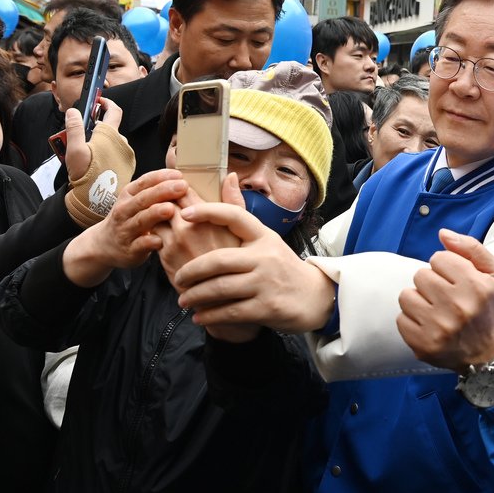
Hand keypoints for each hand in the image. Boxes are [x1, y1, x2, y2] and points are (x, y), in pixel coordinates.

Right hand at [62, 95, 124, 179]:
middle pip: (110, 128)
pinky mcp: (127, 167)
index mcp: (111, 136)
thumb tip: (73, 112)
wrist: (97, 200)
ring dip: (101, 143)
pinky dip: (107, 154)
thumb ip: (74, 128)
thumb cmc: (86, 176)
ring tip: (86, 153)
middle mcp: (122, 143)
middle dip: (96, 128)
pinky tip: (95, 162)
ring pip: (113, 142)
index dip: (106, 102)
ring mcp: (126, 156)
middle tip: (82, 135)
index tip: (98, 100)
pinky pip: (117, 154)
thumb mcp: (74, 150)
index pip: (114, 110)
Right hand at [63, 170, 188, 286]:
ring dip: (155, 214)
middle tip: (182, 187)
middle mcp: (124, 211)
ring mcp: (125, 231)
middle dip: (163, 192)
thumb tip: (174, 159)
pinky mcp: (130, 250)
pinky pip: (140, 245)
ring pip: (140, 220)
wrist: (105, 245)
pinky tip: (162, 240)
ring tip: (170, 209)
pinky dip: (150, 242)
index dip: (161, 177)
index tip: (179, 175)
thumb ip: (155, 185)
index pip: (143, 183)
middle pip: (143, 199)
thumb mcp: (137, 199)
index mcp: (128, 196)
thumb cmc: (130, 218)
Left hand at [154, 174, 243, 283]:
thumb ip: (234, 202)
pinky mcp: (166, 261)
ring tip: (164, 218)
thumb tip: (231, 176)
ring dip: (157, 216)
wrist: (228, 299)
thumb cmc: (240, 263)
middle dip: (163, 199)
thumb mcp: (244, 230)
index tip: (178, 186)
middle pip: (165, 202)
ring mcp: (176, 245)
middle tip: (166, 200)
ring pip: (155, 219)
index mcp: (210, 218)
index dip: (177, 186)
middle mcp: (191, 228)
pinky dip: (155, 232)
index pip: (184, 190)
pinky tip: (164, 236)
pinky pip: (152, 237)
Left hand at [172, 194, 335, 333]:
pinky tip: (200, 316)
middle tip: (178, 278)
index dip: (208, 212)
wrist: (315, 298)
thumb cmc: (282, 267)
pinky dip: (210, 315)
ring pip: (220, 288)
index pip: (235, 217)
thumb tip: (227, 176)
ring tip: (184, 299)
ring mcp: (266, 282)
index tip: (185, 214)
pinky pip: (230, 312)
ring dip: (196, 296)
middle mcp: (265, 256)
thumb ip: (241, 214)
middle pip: (218, 260)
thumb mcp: (266, 238)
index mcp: (263, 236)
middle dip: (191, 271)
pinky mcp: (266, 307)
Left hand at [398, 229, 493, 374]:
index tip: (454, 281)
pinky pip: (400, 319)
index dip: (445, 267)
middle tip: (445, 297)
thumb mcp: (491, 273)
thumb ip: (470, 247)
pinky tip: (428, 325)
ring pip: (406, 295)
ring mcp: (439, 328)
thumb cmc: (485, 306)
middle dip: (431, 283)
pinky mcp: (423, 344)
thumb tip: (443, 233)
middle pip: (420, 275)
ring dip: (418, 300)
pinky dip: (411, 320)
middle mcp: (458, 307)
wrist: (485, 351)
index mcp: (476, 287)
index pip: (438, 258)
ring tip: (434, 310)